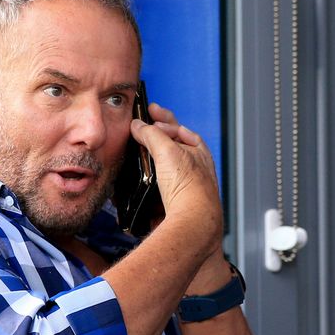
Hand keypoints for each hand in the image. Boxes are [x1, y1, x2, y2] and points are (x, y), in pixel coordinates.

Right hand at [129, 104, 223, 258]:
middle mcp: (193, 168)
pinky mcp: (172, 201)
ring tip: (135, 152)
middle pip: (171, 146)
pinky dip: (146, 180)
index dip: (163, 120)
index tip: (149, 112)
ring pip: (163, 166)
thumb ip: (151, 134)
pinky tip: (137, 179)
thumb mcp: (167, 149)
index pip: (179, 129)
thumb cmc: (188, 187)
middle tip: (140, 128)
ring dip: (149, 159)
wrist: (191, 221)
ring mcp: (183, 185)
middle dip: (155, 137)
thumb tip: (139, 126)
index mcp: (199, 151)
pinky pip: (156, 186)